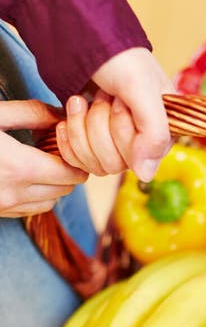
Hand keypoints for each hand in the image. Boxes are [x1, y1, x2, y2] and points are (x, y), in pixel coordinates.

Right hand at [0, 100, 87, 217]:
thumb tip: (61, 115)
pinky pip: (32, 209)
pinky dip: (37, 195)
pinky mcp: (0, 213)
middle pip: (65, 188)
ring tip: (41, 163)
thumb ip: (31, 113)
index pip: (71, 173)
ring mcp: (7, 206)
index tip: (71, 143)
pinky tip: (26, 177)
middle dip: (67, 170)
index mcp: (18, 166)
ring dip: (53, 185)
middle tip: (58, 150)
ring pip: (51, 202)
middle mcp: (15, 192)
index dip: (77, 158)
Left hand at [57, 48, 172, 180]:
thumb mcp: (142, 89)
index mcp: (160, 133)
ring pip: (94, 165)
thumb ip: (154, 132)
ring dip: (82, 129)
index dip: (123, 132)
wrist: (83, 37)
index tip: (121, 102)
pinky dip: (68, 139)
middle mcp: (139, 144)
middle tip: (103, 97)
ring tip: (83, 100)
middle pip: (114, 165)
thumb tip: (146, 174)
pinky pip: (77, 162)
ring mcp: (112, 145)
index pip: (139, 160)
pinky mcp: (88, 144)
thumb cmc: (118, 57)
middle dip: (99, 127)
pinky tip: (68, 116)